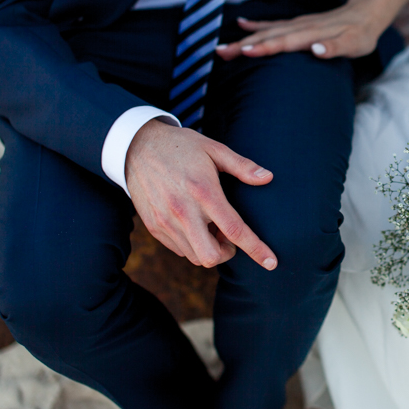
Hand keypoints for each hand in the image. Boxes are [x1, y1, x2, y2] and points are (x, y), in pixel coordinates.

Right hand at [125, 119, 276, 269]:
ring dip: (209, 247)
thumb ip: (242, 166)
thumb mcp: (214, 149)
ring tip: (208, 222)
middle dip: (227, 252)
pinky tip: (193, 223)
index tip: (272, 263)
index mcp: (203, 192)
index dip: (256, 249)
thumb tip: (268, 178)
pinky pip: (180, 250)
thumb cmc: (182, 146)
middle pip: (212, 256)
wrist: (136, 146)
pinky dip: (192, 244)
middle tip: (227, 232)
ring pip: (196, 257)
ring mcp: (165, 222)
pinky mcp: (153, 227)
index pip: (235, 230)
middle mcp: (182, 211)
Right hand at [215, 0, 388, 60]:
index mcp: (312, 34)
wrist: (366, 13)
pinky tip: (241, 24)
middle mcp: (301, 27)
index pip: (284, 42)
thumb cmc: (361, 34)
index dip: (264, 47)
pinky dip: (256, 25)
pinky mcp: (298, 24)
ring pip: (266, 31)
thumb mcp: (355, 43)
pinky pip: (273, 24)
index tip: (244, 52)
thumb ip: (336, 46)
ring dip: (244, 39)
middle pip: (268, 36)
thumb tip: (317, 49)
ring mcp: (298, 24)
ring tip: (222, 47)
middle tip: (220, 53)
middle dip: (243, 45)